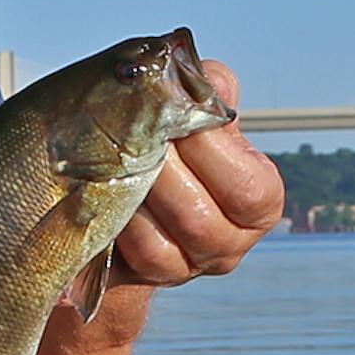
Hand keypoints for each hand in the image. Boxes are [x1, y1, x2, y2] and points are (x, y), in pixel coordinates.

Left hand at [113, 59, 284, 286]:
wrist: (115, 191)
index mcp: (259, 198)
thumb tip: (206, 76)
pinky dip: (113, 222)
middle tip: (129, 134)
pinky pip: (130, 255)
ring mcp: (189, 267)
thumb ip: (205, 89)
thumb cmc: (165, 143)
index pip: (246, 187)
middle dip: (158, 170)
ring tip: (107, 159)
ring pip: (158, 242)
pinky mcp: (147, 278)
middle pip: (197, 216)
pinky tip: (95, 191)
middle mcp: (231, 241)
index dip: (206, 148)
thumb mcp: (189, 111)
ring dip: (128, 196)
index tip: (171, 114)